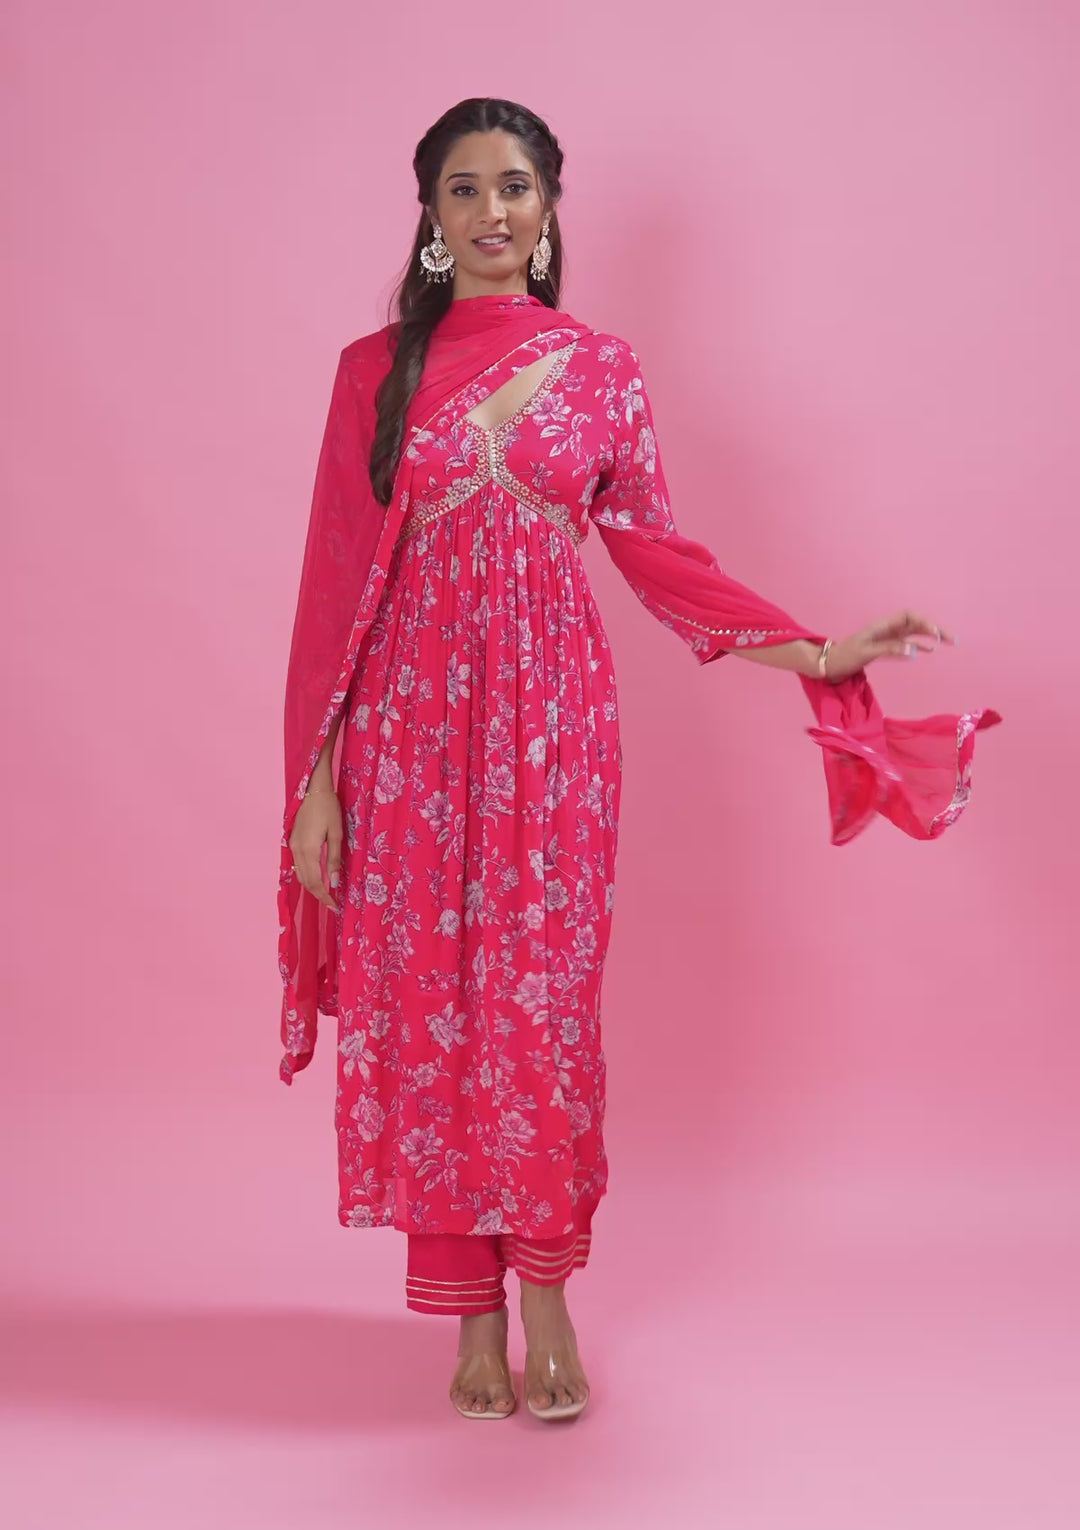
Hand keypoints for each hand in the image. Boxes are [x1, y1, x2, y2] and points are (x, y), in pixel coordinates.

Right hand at [288, 789, 342, 913]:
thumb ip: (334, 859)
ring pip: (300, 874)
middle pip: (305, 881)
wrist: (313, 790)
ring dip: (312, 887)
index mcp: (308, 850)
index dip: (324, 897)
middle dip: (319, 895)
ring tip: (326, 894)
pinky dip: (307, 876)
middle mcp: (297, 851)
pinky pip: (298, 865)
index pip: (315, 882)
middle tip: (332, 905)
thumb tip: (333, 883)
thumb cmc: (329, 809)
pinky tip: (317, 878)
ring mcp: (292, 846)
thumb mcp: (336, 834)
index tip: (335, 906)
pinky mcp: (293, 841)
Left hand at [824, 610, 955, 683]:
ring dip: (930, 636)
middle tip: (952, 640)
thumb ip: (891, 649)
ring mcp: (887, 637)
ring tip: (948, 643)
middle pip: (916, 623)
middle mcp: (887, 628)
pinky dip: (919, 645)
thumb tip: (915, 650)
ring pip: (914, 632)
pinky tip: (929, 650)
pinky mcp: (885, 647)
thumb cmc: (846, 656)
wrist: (830, 664)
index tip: (936, 635)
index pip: (909, 617)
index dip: (924, 623)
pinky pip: (906, 643)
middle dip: (934, 628)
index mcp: (883, 625)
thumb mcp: (867, 652)